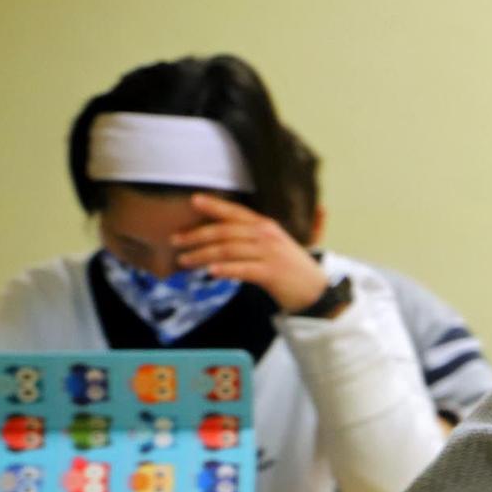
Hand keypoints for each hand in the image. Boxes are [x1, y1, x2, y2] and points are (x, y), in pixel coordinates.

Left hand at [174, 194, 329, 312]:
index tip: (193, 201)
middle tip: (176, 240)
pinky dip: (224, 269)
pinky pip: (242, 269)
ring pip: (228, 250)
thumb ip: (256, 235)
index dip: (214, 206)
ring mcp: (269, 254)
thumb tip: (228, 232)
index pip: (236, 212)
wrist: (316, 291)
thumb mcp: (276, 245)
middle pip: (225, 231)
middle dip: (197, 234)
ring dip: (202, 254)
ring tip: (184, 260)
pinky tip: (210, 272)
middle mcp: (267, 236)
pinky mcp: (270, 274)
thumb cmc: (292, 268)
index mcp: (267, 226)